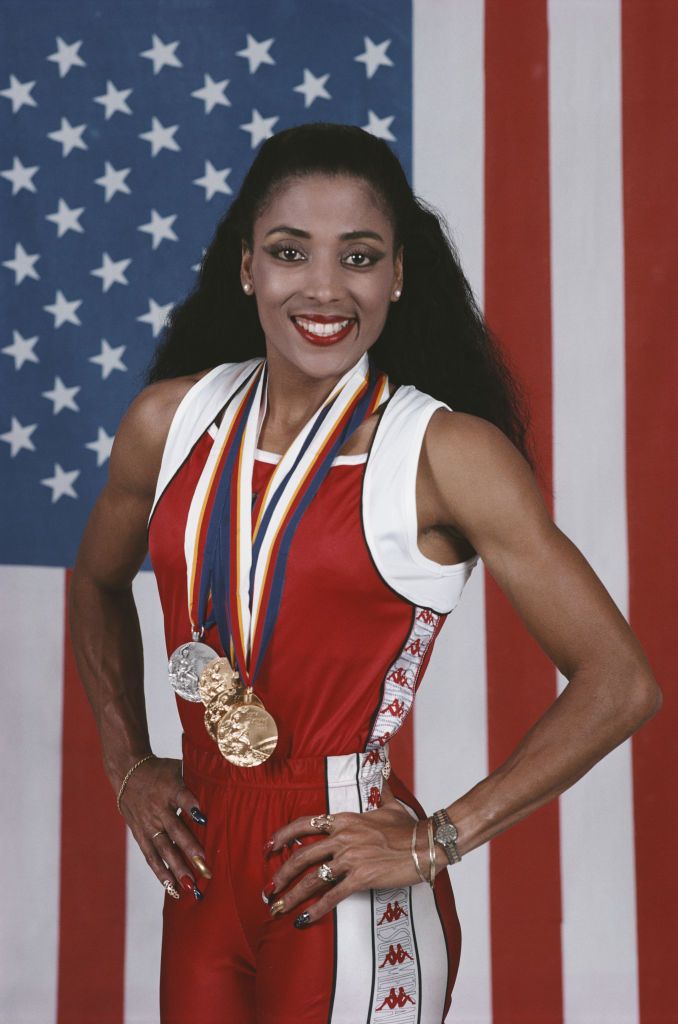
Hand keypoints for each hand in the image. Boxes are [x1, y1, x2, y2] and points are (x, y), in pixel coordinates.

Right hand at [118, 755, 209, 898]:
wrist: (127, 772)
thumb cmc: (160, 771)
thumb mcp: (178, 767)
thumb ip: (197, 779)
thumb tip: (225, 781)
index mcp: (169, 788)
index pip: (182, 797)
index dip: (191, 807)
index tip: (203, 819)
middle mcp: (158, 808)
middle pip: (175, 830)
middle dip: (190, 850)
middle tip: (205, 867)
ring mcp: (148, 823)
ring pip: (163, 849)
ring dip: (177, 868)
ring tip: (190, 886)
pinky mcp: (140, 834)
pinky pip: (150, 856)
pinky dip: (160, 872)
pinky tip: (172, 887)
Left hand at [263, 796, 445, 927]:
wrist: (427, 843)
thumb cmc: (410, 827)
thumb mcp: (391, 804)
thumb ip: (382, 790)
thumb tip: (384, 774)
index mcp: (344, 819)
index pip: (304, 824)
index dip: (282, 836)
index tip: (268, 847)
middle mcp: (342, 837)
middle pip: (301, 856)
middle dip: (281, 875)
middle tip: (268, 889)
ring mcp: (350, 858)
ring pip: (311, 878)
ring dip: (291, 895)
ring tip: (277, 908)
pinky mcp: (361, 877)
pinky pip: (332, 896)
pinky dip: (315, 910)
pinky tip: (303, 919)